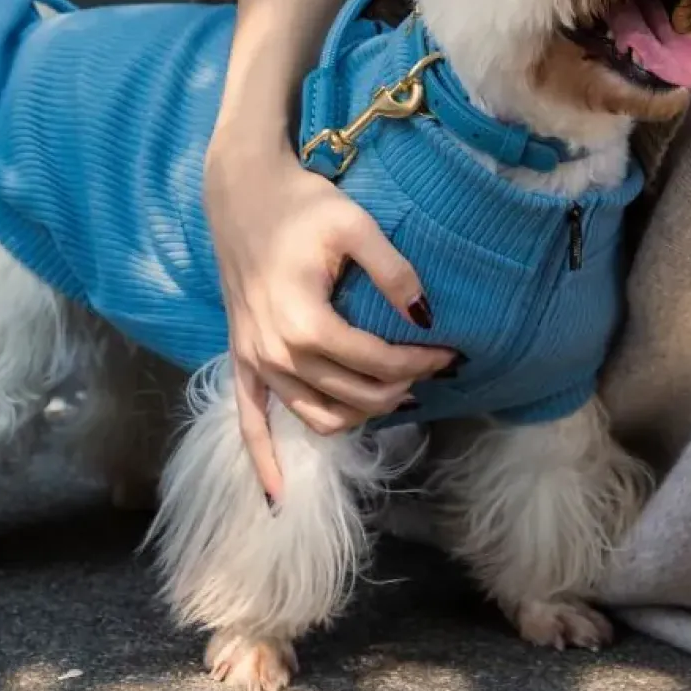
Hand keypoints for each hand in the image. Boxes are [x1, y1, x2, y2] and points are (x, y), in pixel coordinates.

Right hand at [203, 129, 455, 500]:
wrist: (242, 192)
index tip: (450, 351)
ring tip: (395, 392)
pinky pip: (250, 423)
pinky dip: (265, 462)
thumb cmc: (301, 204)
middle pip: (353, 395)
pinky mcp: (241, 360)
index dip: (420, 363)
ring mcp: (255, 362)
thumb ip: (394, 272)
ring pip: (317, 416)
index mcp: (306, 324)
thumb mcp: (356, 225)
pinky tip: (278, 498)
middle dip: (401, 388)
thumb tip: (425, 317)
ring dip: (361, 414)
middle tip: (432, 366)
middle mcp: (277, 354)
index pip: (377, 364)